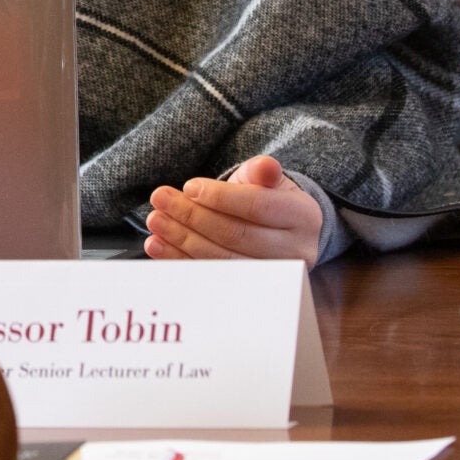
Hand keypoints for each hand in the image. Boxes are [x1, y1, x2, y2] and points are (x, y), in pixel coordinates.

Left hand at [142, 155, 324, 264]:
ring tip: (156, 222)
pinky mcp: (248, 293)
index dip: (221, 197)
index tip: (189, 187)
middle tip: (161, 200)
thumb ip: (261, 172)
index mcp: (303, 216)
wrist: (274, 232)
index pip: (258, 206)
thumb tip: (265, 166)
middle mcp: (296, 251)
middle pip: (237, 235)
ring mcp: (273, 278)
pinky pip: (210, 278)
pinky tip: (158, 245)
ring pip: (222, 260)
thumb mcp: (266, 180)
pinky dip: (180, 261)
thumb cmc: (266, 199)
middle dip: (193, 217)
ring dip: (182, 240)